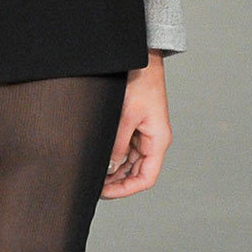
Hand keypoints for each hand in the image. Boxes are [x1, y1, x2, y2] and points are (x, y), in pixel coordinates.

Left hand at [101, 51, 171, 197]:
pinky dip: (113, 159)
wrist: (140, 58)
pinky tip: (98, 163)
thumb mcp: (126, 115)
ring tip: (94, 178)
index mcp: (158, 140)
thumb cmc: (140, 82)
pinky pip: (126, 151)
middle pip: (137, 174)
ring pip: (130, 164)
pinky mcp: (135, 127)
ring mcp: (144, 135)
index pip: (146, 178)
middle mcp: (153, 141)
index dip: (126, 189)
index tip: (105, 192)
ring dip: (114, 173)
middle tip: (94, 187)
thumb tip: (109, 166)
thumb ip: (118, 143)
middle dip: (118, 183)